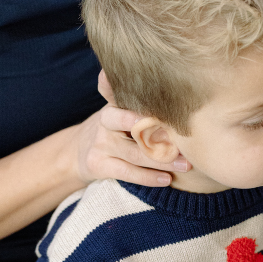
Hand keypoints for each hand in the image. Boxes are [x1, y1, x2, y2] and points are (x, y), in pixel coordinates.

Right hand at [66, 70, 190, 186]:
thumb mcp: (119, 108)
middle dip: (156, 129)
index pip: (115, 89)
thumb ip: (140, 100)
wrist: (77, 152)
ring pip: (134, 152)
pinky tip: (167, 179)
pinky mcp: (97, 164)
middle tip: (181, 133)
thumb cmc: (113, 128)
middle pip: (129, 122)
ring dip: (162, 160)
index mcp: (114, 103)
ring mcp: (100, 143)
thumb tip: (179, 86)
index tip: (138, 82)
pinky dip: (148, 177)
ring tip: (185, 164)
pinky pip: (127, 172)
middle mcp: (105, 120)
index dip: (117, 83)